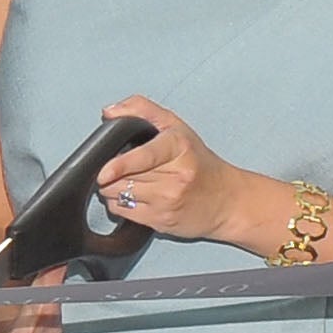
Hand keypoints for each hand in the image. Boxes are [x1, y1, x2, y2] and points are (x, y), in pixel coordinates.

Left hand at [93, 96, 250, 242]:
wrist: (227, 201)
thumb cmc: (200, 163)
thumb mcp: (177, 127)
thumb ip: (142, 110)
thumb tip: (110, 112)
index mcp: (178, 146)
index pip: (145, 156)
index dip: (121, 164)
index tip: (104, 171)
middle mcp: (176, 175)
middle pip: (125, 176)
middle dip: (111, 173)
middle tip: (115, 168)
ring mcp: (169, 200)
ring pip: (120, 194)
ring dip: (111, 188)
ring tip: (125, 181)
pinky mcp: (161, 221)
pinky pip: (124, 212)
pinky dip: (119, 204)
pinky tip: (133, 196)